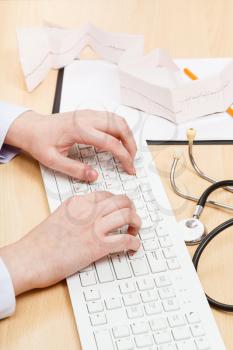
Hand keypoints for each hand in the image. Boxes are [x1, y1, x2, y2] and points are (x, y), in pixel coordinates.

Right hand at [0, 192, 140, 294]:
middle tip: (132, 216)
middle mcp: (88, 211)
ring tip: (135, 229)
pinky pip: (125, 240)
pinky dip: (134, 242)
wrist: (31, 258)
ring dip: (136, 222)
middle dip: (130, 207)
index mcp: (77, 202)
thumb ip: (76, 214)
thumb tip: (91, 219)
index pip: (106, 195)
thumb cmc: (40, 243)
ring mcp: (94, 227)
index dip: (117, 201)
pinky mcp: (98, 245)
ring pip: (127, 215)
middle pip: (120, 200)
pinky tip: (134, 246)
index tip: (121, 208)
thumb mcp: (58, 217)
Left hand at [5, 109, 136, 181]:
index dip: (124, 157)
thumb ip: (74, 169)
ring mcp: (88, 114)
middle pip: (120, 127)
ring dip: (127, 135)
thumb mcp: (53, 161)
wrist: (30, 127)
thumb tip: (94, 176)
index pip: (110, 142)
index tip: (129, 168)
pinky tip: (119, 141)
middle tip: (132, 161)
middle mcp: (86, 118)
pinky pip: (111, 118)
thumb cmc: (39, 141)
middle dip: (131, 145)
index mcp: (79, 129)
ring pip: (118, 120)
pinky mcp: (88, 114)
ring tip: (128, 152)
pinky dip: (120, 130)